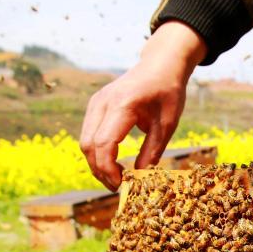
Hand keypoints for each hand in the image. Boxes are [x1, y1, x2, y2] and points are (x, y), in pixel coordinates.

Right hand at [80, 22, 206, 189]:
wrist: (161, 65)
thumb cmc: (168, 92)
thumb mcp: (167, 124)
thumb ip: (152, 151)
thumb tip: (140, 177)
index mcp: (123, 104)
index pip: (104, 143)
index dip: (108, 169)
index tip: (121, 184)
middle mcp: (103, 102)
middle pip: (88, 145)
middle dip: (100, 170)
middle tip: (118, 186)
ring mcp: (96, 102)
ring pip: (85, 141)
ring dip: (96, 163)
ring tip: (116, 177)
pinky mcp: (95, 105)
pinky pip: (89, 133)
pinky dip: (97, 151)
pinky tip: (113, 162)